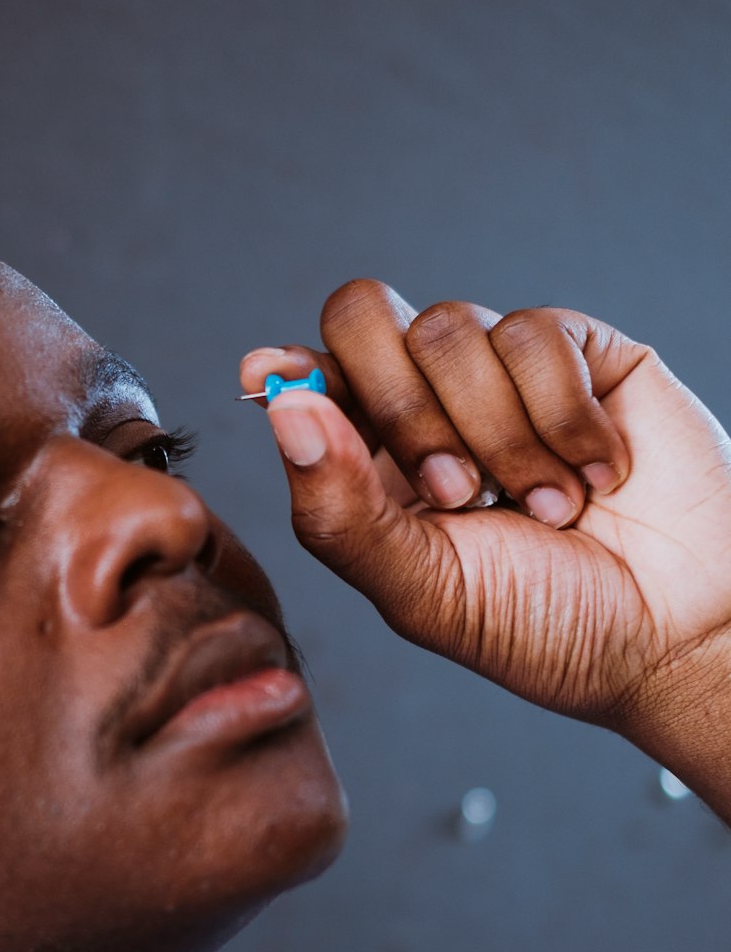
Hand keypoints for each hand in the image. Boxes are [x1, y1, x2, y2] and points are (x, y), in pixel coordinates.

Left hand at [240, 281, 730, 807]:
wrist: (677, 635)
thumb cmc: (547, 627)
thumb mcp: (423, 592)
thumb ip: (341, 511)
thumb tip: (285, 407)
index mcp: (373, 466)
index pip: (312, 377)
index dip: (294, 368)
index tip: (273, 372)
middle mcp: (428, 407)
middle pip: (362, 316)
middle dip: (403, 408)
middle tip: (457, 494)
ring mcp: (502, 375)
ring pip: (449, 330)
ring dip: (498, 436)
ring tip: (548, 508)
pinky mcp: (580, 353)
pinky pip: (536, 335)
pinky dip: (563, 419)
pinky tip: (597, 473)